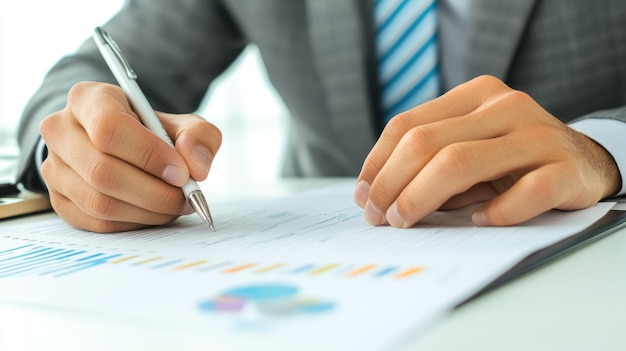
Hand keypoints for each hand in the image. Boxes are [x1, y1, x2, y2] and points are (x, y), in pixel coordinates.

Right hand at [39, 82, 221, 231]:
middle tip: (185, 197)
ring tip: (175, 204)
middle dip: (154, 192)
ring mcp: (54, 168)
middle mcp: (61, 130)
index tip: (181, 172)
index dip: (148, 155)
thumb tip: (195, 165)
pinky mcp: (60, 201)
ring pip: (99, 202)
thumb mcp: (183, 125)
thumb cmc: (154, 133)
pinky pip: (98, 223)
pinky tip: (154, 212)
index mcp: (88, 99)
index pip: (109, 128)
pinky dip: (134, 223)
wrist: (125, 148)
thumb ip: (199, 137)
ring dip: (147, 210)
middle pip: (102, 171)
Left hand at [354, 75, 620, 227]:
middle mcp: (506, 106)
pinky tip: (479, 220)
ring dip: (421, 198)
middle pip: (426, 144)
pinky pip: (522, 193)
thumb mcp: (469, 144)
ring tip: (404, 221)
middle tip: (377, 217)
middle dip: (390, 184)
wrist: (585, 160)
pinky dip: (494, 213)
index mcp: (475, 94)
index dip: (377, 164)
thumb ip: (430, 157)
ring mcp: (538, 135)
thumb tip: (374, 193)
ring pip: (460, 163)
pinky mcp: (567, 169)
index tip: (362, 195)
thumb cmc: (511, 158)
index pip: (407, 125)